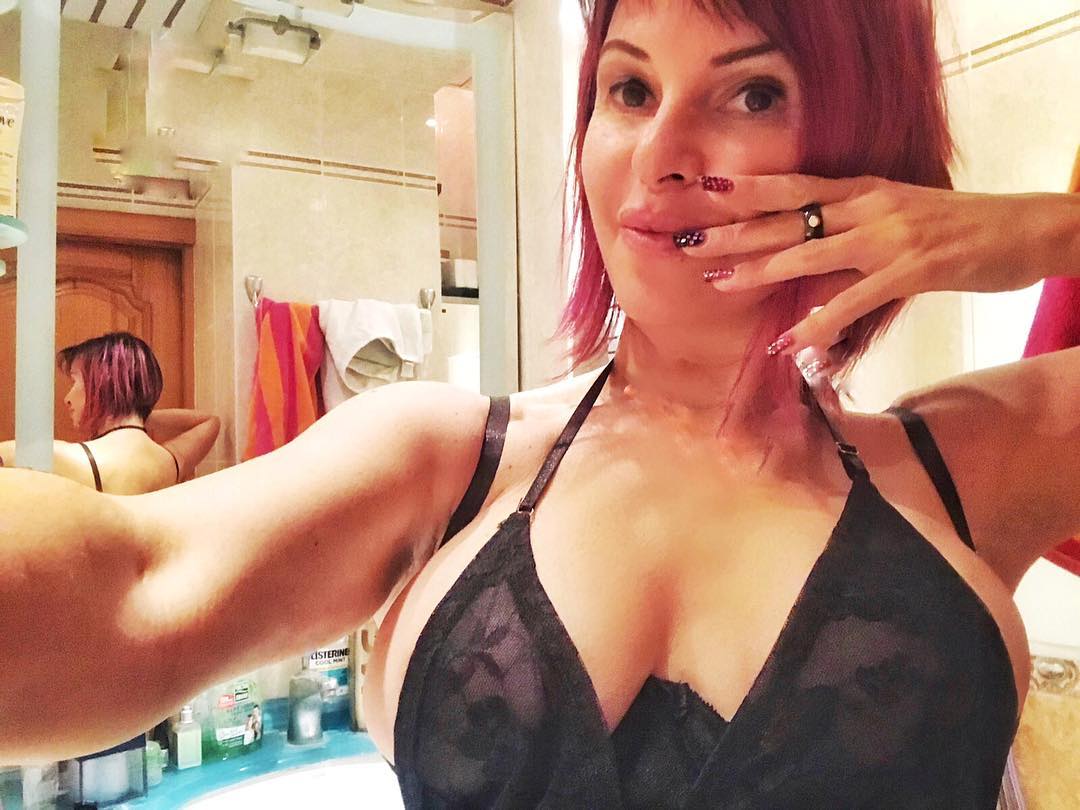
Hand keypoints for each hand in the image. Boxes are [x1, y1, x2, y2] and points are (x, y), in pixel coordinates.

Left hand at [681, 173, 1059, 355]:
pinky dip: (819, 322)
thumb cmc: (959, 227)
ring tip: (719, 284)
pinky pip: (853, 299)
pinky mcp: (911, 269)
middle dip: (733, 230)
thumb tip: (811, 257)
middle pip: (786, 216)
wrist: (1026, 228)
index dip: (747, 190)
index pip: (792, 187)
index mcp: (862, 190)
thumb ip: (854, 231)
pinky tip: (791, 342)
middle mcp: (867, 205)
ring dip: (760, 269)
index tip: (703, 193)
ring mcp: (888, 236)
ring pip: (809, 250)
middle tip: (687, 241)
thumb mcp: (899, 214)